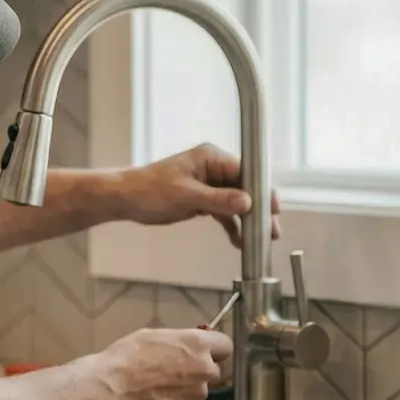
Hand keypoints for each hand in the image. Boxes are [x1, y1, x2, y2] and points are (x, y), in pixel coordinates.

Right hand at [91, 328, 233, 399]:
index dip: (214, 349)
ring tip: (156, 389)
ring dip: (184, 390)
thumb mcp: (154, 336)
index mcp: (197, 346)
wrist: (110, 387)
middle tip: (174, 372)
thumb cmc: (127, 355)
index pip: (225, 346)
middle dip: (198, 372)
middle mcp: (204, 371)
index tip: (203, 352)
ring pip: (197, 392)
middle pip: (213, 371)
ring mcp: (197, 396)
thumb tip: (188, 349)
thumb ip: (179, 343)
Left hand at [113, 143, 280, 248]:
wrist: (125, 199)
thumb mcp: (187, 196)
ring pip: (237, 202)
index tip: (274, 210)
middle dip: (258, 210)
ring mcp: (209, 184)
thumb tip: (248, 203)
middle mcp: (214, 168)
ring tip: (259, 241)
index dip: (263, 191)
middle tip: (272, 231)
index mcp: (211, 158)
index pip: (247, 172)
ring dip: (247, 221)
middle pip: (246, 188)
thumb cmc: (149, 190)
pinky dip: (231, 225)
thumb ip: (219, 200)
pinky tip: (238, 241)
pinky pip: (223, 211)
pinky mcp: (202, 199)